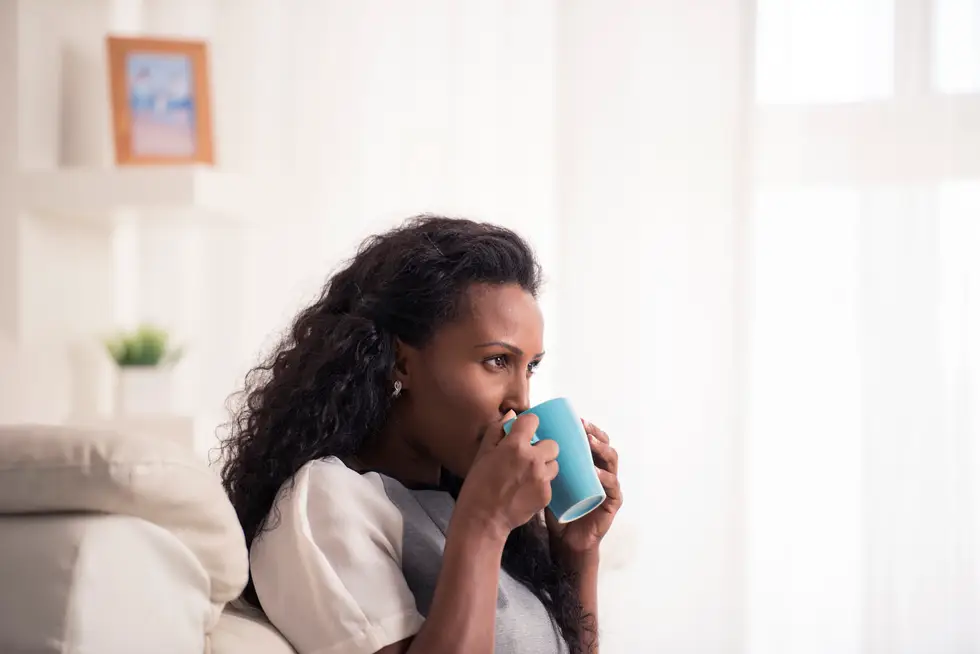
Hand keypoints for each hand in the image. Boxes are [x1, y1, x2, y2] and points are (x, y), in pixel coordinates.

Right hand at [455, 411, 560, 541]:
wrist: (483, 519)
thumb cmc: (477, 486)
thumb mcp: (482, 454)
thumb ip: (497, 431)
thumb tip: (511, 415)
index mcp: (515, 445)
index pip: (533, 420)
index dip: (528, 426)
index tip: (523, 433)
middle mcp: (533, 459)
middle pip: (552, 444)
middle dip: (542, 449)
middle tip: (528, 458)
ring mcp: (542, 478)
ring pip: (554, 464)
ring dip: (544, 467)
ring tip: (528, 476)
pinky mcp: (547, 495)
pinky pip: (550, 483)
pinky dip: (541, 485)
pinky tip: (526, 491)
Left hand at [546, 420, 621, 556]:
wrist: (564, 539)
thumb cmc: (555, 508)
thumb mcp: (545, 480)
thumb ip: (537, 460)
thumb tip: (520, 436)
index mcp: (586, 464)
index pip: (592, 440)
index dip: (587, 428)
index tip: (576, 419)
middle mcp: (601, 471)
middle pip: (604, 446)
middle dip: (596, 434)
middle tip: (584, 428)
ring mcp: (608, 486)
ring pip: (612, 462)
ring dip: (602, 450)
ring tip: (590, 444)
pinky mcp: (612, 503)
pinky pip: (613, 488)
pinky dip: (606, 478)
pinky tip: (596, 473)